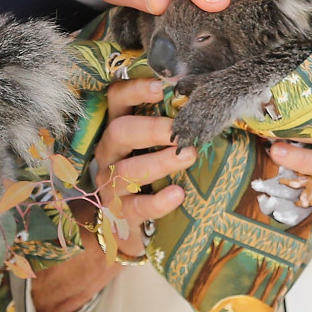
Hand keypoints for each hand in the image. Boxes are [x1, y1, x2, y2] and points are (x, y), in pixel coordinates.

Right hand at [31, 78, 190, 311]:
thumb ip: (170, 124)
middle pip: (119, 132)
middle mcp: (107, 152)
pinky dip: (157, 201)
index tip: (163, 87)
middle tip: (179, 130)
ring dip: (159, 161)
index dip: (135, 90)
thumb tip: (204, 103)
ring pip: (127, 170)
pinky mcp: (118, 213)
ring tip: (189, 156)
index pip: (116, 99)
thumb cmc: (149, 173)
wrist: (132, 224)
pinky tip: (178, 194)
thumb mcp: (155, 145)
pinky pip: (135, 207)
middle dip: (150, 128)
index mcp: (116, 127)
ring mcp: (109, 184)